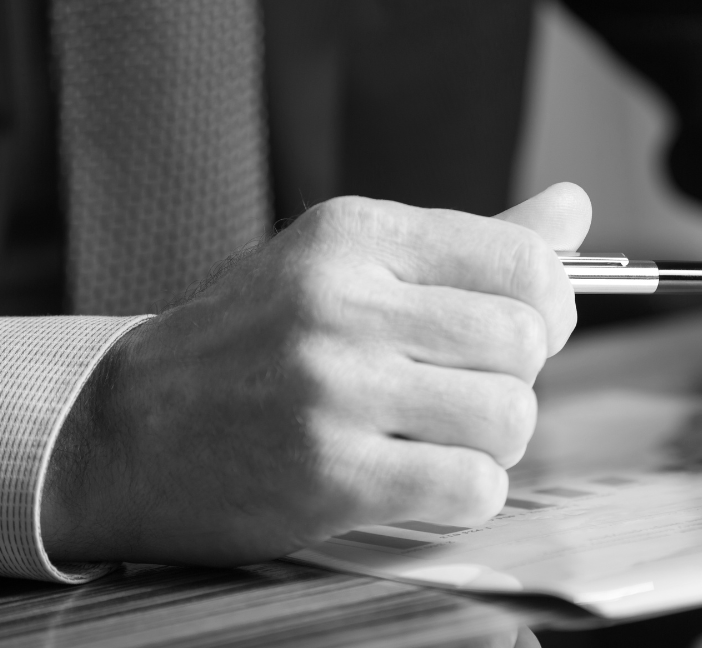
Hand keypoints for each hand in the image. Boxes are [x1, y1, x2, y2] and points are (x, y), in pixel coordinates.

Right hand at [41, 183, 591, 565]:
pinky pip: (471, 487)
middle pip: (524, 340)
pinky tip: (429, 480)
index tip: (527, 328)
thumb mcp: (344, 264)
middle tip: (476, 388)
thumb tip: (577, 208)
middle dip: (521, 376)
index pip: (522, 258)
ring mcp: (333, 389)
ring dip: (497, 439)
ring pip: (509, 416)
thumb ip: (467, 241)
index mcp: (355, 235)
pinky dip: (472, 492)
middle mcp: (343, 302)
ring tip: (448, 436)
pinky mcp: (328, 475)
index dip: (551, 303)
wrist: (125, 431)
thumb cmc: (252, 342)